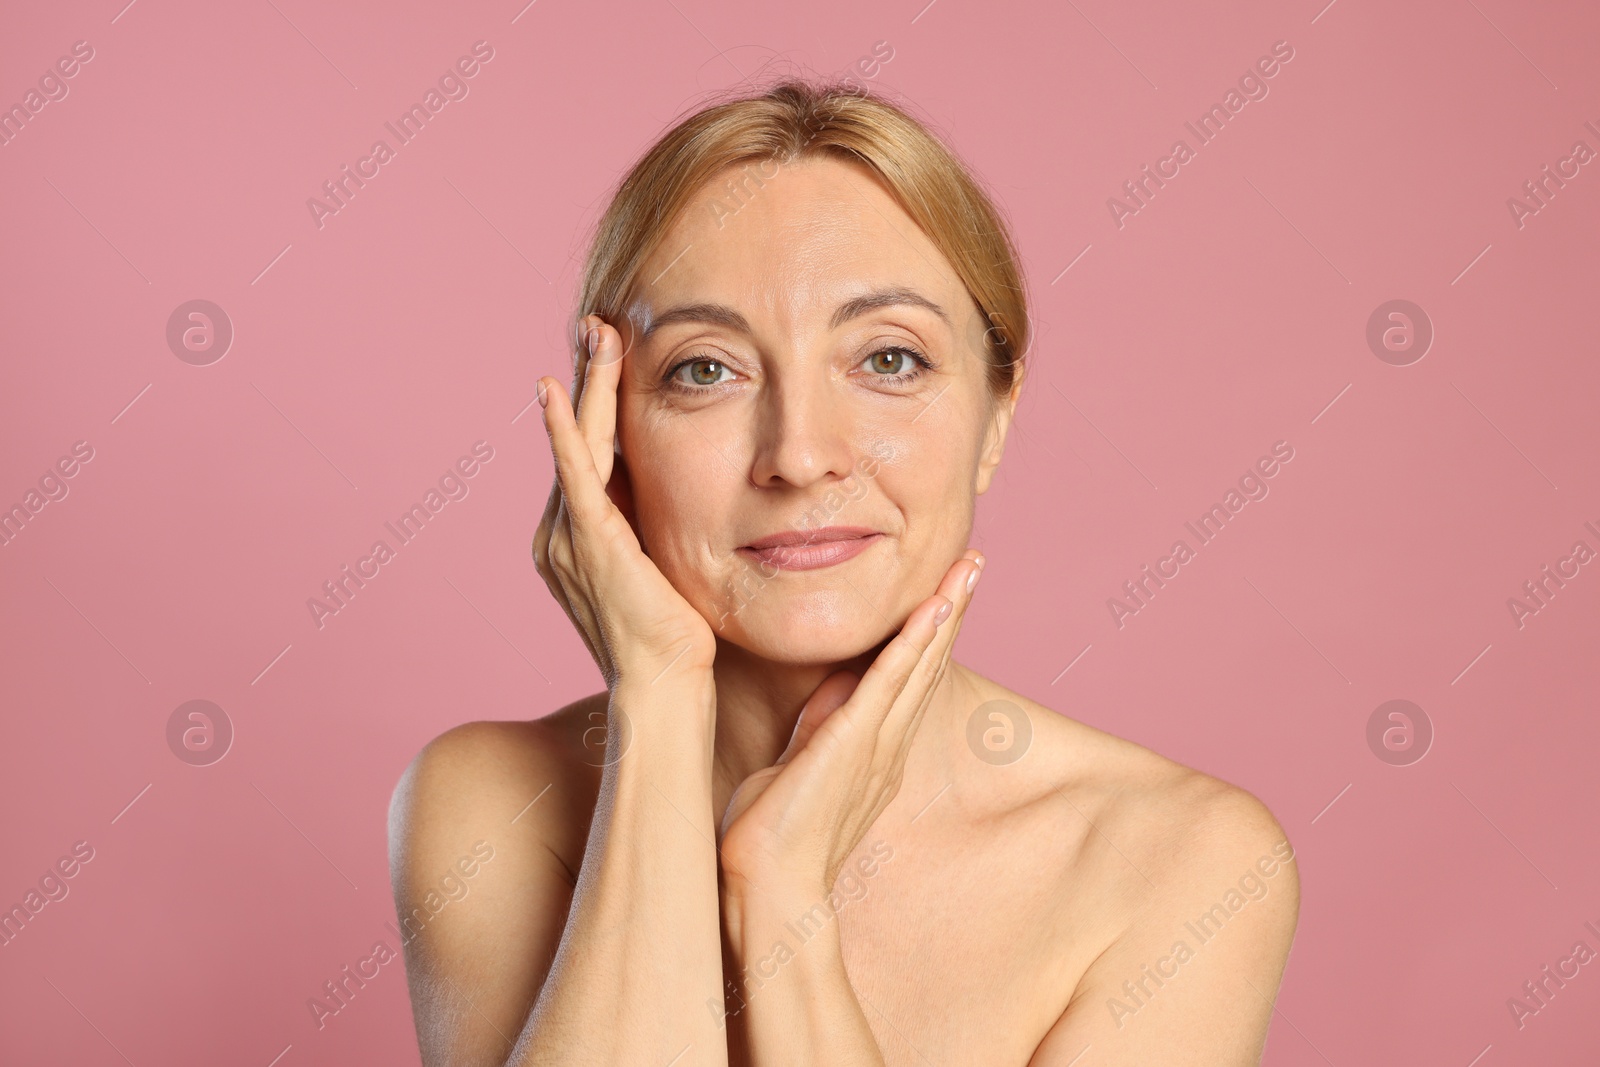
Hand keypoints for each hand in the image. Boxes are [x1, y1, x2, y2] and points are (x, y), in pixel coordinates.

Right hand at [532, 316, 716, 689]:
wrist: (666, 688)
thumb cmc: (679, 640)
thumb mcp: (667, 567)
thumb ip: (660, 528)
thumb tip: (684, 494)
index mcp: (581, 537)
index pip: (592, 454)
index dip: (599, 402)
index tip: (611, 354)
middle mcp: (562, 532)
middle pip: (579, 438)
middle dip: (587, 379)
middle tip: (597, 325)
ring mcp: (569, 536)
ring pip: (578, 443)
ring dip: (585, 385)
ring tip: (594, 333)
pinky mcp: (586, 541)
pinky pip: (573, 473)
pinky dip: (563, 429)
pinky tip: (554, 389)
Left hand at [717, 549, 983, 895]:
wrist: (766, 886)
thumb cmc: (769, 836)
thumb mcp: (797, 765)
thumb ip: (819, 727)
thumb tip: (833, 689)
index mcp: (875, 749)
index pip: (909, 677)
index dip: (930, 631)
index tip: (944, 589)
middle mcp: (887, 744)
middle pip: (928, 663)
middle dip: (952, 608)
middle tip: (974, 560)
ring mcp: (875, 744)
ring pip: (919, 664)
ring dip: (946, 611)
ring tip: (969, 567)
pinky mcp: (853, 744)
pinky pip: (889, 683)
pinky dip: (913, 643)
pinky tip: (933, 608)